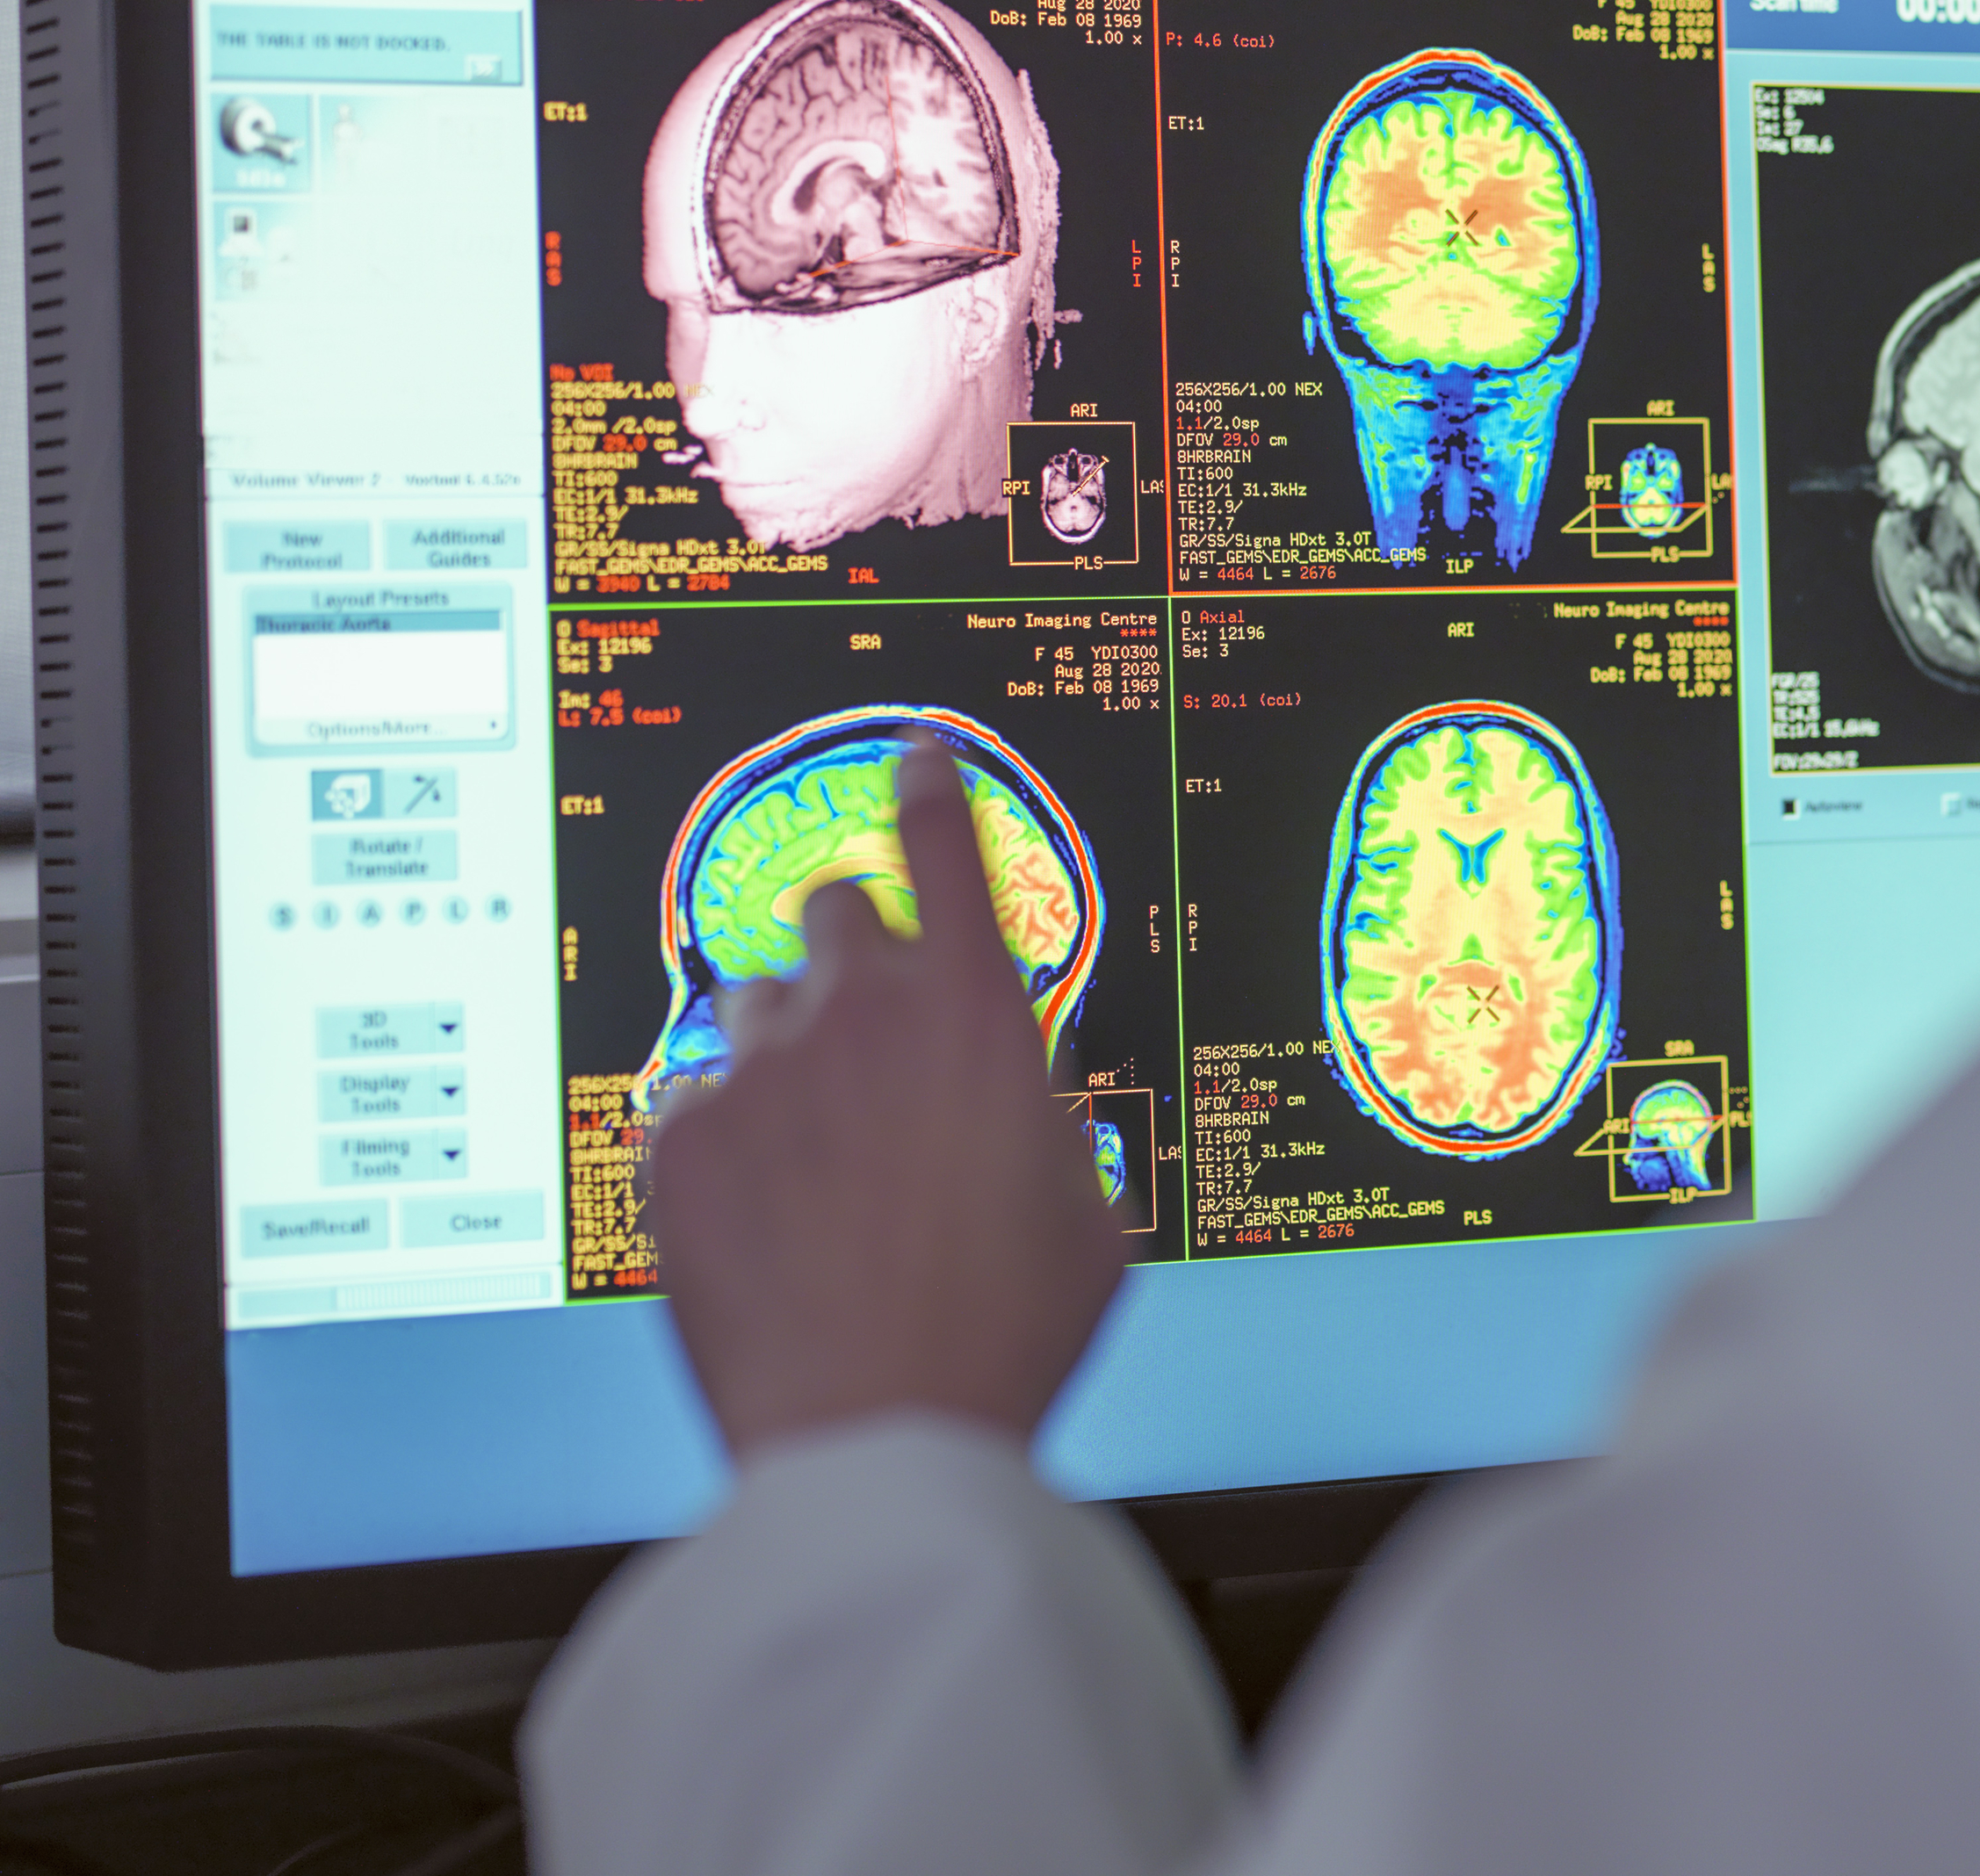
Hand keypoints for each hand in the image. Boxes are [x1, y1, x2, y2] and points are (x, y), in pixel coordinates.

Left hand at [645, 737, 1124, 1458]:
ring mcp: (762, 1075)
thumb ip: (1045, 1128)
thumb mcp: (1086, 1215)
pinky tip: (760, 1215)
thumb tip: (1019, 1119)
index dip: (931, 790)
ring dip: (784, 1048)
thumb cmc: (1006, 1332)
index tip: (914, 757)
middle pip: (836, 907)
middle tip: (863, 1023)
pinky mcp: (681, 1146)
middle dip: (854, 945)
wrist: (878, 1435)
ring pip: (755, 1005)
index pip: (949, 847)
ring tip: (811, 1149)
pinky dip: (724, 1139)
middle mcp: (864, 1017)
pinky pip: (693, 1104)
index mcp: (980, 1017)